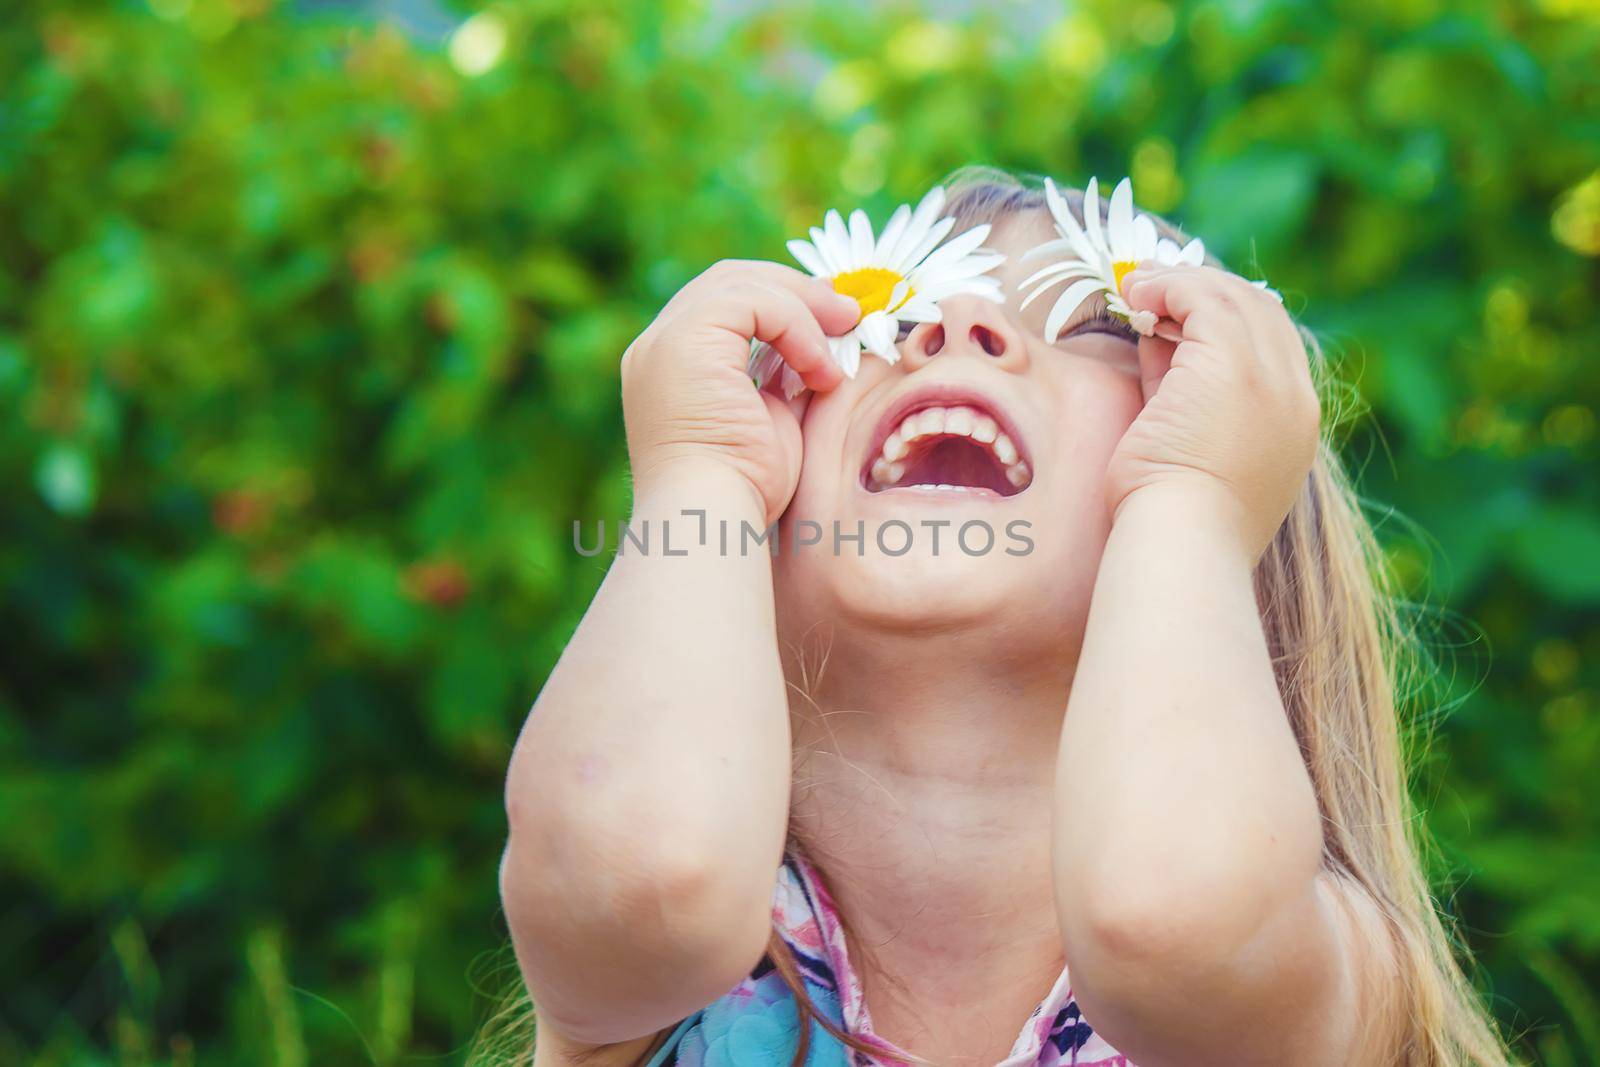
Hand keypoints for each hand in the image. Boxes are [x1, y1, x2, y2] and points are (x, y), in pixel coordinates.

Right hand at [620, 261, 858, 521]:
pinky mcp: (685, 340)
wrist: (713, 519)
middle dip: (794, 291)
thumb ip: (785, 375)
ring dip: (804, 306)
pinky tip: (820, 369)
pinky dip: (798, 326)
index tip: (832, 320)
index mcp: (670, 366)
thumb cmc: (745, 491)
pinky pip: (754, 302)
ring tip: (847, 332)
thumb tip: (824, 344)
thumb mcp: (773, 419)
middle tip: (847, 313)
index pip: (724, 305)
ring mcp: (664, 341)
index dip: (780, 302)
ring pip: (743, 283)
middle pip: (729, 281)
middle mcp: (657, 347)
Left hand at [1109, 264, 1319, 558]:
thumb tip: (1156, 339)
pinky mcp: (1232, 365)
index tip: (1174, 319)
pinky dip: (1168, 287)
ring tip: (1135, 288)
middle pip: (1261, 314)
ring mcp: (1270, 379)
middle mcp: (1293, 398)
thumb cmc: (1168, 517)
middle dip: (1204, 294)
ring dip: (1181, 285)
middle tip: (1152, 290)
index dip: (1223, 322)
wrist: (1182, 544)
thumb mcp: (1182, 443)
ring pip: (1234, 299)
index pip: (1271, 348)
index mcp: (1290, 426)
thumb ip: (1179, 390)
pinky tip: (1135, 294)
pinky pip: (1203, 299)